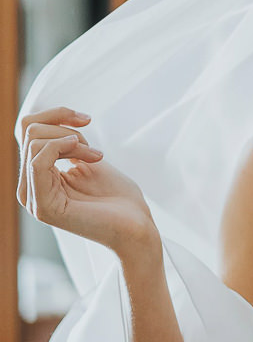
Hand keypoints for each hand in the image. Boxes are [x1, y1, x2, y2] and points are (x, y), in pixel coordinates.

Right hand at [17, 106, 158, 257]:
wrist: (136, 227)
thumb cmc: (119, 198)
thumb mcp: (89, 160)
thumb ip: (67, 144)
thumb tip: (50, 122)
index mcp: (37, 176)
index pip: (28, 130)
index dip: (57, 114)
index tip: (86, 119)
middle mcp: (28, 187)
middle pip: (29, 132)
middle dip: (66, 127)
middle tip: (94, 148)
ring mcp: (33, 198)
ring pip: (34, 143)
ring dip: (73, 141)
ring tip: (96, 157)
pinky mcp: (44, 206)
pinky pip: (39, 162)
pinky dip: (65, 148)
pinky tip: (89, 155)